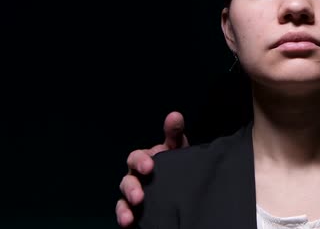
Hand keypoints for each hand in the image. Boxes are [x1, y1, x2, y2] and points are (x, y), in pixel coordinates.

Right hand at [115, 111, 189, 226]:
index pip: (138, 158)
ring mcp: (133, 193)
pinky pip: (124, 212)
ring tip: (133, 210)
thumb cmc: (176, 163)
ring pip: (123, 198)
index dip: (141, 161)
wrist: (181, 186)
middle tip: (139, 195)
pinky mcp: (134, 209)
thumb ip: (174, 134)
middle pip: (128, 180)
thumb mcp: (177, 149)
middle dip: (132, 187)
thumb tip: (175, 115)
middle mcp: (135, 176)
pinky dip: (124, 216)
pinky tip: (128, 221)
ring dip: (126, 204)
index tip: (149, 167)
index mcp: (145, 160)